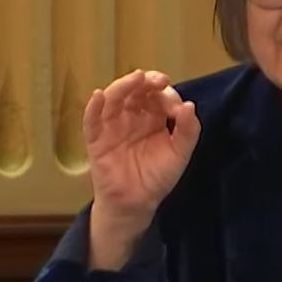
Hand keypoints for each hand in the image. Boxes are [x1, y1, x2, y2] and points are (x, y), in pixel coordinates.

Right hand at [84, 70, 199, 263]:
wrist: (136, 203)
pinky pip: (92, 120)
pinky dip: (93, 106)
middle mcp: (132, 116)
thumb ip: (188, 131)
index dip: (167, 96)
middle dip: (147, 82)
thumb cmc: (157, 177)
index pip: (158, 96)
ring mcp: (113, 125)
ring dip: (123, 86)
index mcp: (153, 117)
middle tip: (158, 80)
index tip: (177, 108)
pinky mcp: (96, 138)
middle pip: (136, 90)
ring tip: (135, 78)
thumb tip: (190, 105)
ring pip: (114, 98)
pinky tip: (99, 95)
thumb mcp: (179, 154)